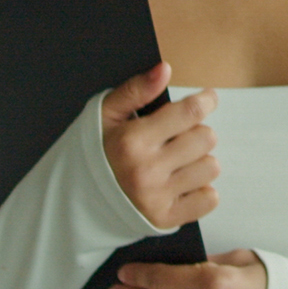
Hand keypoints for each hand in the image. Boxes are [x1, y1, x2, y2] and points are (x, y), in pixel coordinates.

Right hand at [99, 62, 219, 229]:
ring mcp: (157, 198)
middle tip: (179, 136)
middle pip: (205, 138)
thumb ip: (136, 90)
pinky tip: (182, 182)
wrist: (77, 199)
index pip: (189, 112)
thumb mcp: (106, 114)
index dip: (206, 100)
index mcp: (132, 141)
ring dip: (199, 160)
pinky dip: (201, 189)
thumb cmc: (97, 151)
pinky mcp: (165, 219)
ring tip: (178, 161)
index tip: (208, 99)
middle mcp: (146, 170)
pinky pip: (209, 199)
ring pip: (210, 168)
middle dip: (196, 131)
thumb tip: (164, 70)